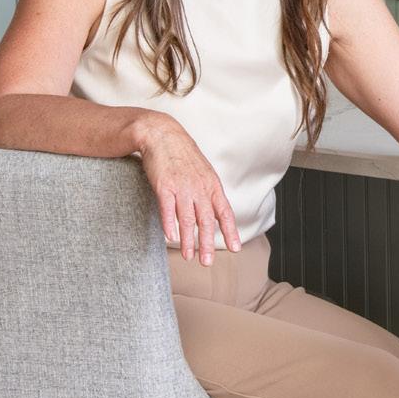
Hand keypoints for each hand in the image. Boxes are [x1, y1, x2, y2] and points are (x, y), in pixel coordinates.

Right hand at [136, 115, 240, 264]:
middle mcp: (199, 188)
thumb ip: (209, 193)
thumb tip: (215, 214)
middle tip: (207, 262)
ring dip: (189, 240)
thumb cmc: (183, 156)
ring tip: (189, 257)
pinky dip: (170, 224)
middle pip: (206, 220)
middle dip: (207, 244)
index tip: (235, 248)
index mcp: (212, 185)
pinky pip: (168, 208)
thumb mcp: (204, 173)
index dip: (231, 231)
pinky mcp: (164, 185)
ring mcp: (182, 187)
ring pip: (187, 218)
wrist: (163, 135)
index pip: (224, 212)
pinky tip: (171, 237)